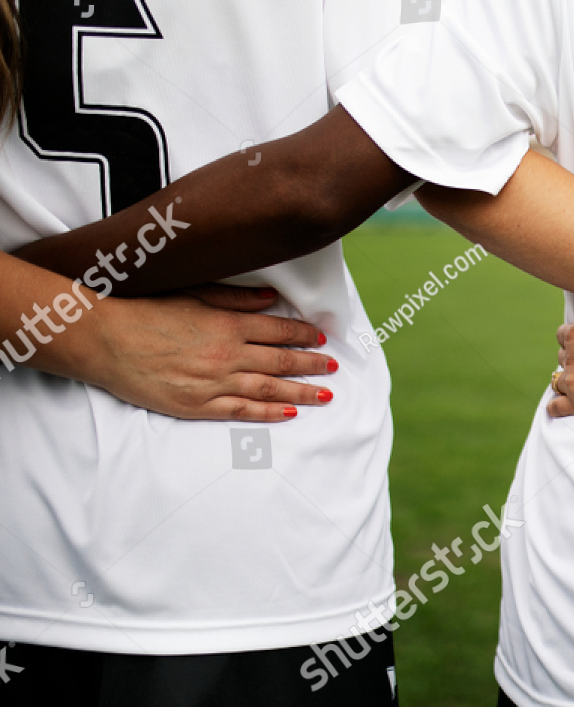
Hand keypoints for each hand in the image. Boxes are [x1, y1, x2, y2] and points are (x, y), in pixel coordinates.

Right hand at [86, 286, 336, 421]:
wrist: (105, 340)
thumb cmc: (146, 312)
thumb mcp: (195, 294)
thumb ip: (236, 299)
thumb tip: (271, 298)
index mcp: (228, 325)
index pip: (279, 330)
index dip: (304, 335)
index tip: (321, 338)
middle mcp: (228, 355)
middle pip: (282, 362)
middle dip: (312, 365)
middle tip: (334, 367)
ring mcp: (215, 383)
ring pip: (270, 390)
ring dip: (303, 392)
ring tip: (326, 394)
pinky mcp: (198, 406)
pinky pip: (243, 412)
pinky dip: (270, 413)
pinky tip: (290, 413)